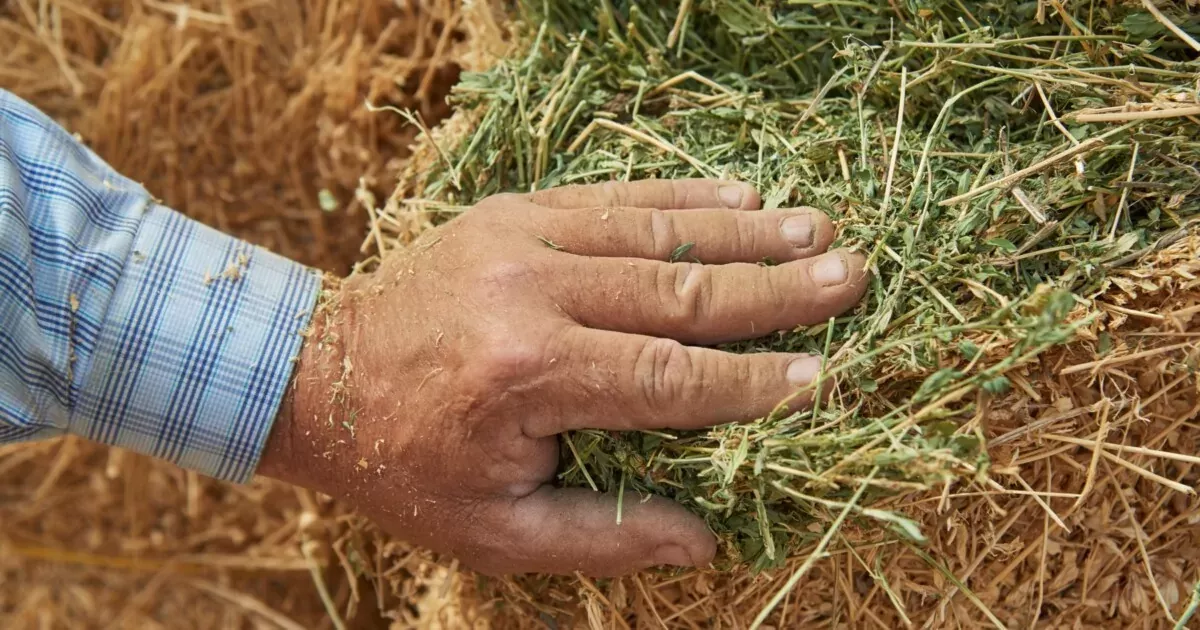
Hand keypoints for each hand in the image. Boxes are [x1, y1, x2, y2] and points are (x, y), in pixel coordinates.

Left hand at [258, 179, 868, 576]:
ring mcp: (519, 239)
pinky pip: (611, 196)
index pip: (670, 378)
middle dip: (775, 291)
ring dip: (744, 232)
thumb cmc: (406, 466)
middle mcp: (530, 294)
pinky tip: (739, 195)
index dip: (751, 384)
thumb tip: (708, 539)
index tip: (821, 378)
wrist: (316, 378)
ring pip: (656, 230)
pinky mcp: (511, 213)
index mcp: (528, 376)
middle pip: (680, 289)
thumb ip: (606, 533)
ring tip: (817, 230)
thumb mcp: (495, 532)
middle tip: (852, 277)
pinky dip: (680, 195)